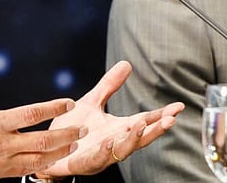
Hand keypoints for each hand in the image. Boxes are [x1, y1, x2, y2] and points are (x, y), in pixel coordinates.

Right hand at [0, 47, 85, 182]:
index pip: (30, 114)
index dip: (52, 108)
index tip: (68, 102)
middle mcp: (0, 144)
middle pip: (42, 140)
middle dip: (66, 133)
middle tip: (83, 128)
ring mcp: (0, 162)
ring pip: (38, 159)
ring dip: (59, 151)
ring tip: (74, 144)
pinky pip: (25, 171)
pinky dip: (42, 166)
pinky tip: (52, 161)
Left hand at [38, 60, 183, 177]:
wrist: (47, 148)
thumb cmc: (71, 128)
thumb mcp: (91, 102)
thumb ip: (109, 85)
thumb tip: (127, 63)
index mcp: (118, 128)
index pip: (145, 120)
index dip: (162, 114)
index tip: (179, 106)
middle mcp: (114, 142)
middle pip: (140, 138)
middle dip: (156, 129)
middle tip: (170, 119)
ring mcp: (101, 154)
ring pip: (122, 150)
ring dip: (133, 139)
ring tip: (142, 125)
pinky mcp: (84, 163)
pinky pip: (96, 160)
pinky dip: (104, 152)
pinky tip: (109, 143)